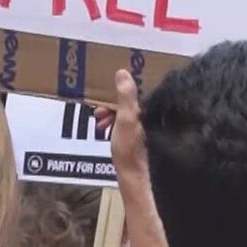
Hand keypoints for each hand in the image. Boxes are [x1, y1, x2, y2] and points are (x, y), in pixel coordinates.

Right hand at [95, 70, 149, 184]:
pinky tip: (104, 131)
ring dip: (109, 115)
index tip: (103, 100)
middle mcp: (147, 117)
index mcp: (147, 110)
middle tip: (98, 114)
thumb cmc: (128, 148)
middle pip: (127, 103)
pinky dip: (112, 125)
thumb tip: (123, 72)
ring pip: (123, 114)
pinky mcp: (137, 138)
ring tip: (99, 123)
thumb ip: (125, 96)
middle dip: (110, 105)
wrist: (131, 174)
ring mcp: (142, 128)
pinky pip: (122, 124)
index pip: (132, 93)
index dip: (116, 93)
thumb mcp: (125, 118)